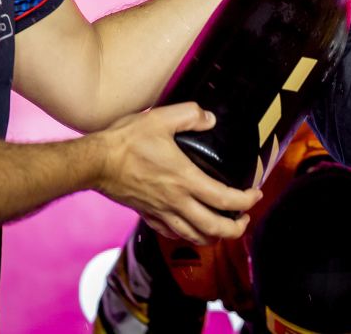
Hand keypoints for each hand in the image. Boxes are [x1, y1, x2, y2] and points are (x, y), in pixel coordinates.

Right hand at [93, 103, 261, 244]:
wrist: (95, 163)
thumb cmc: (126, 142)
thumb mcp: (161, 118)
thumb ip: (190, 115)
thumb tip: (209, 118)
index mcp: (185, 179)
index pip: (225, 199)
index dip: (246, 201)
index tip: (255, 195)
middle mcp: (176, 201)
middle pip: (214, 228)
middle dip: (236, 228)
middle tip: (244, 219)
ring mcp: (161, 211)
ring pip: (194, 236)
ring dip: (214, 236)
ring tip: (223, 228)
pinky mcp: (147, 214)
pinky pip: (171, 233)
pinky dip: (187, 235)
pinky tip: (189, 228)